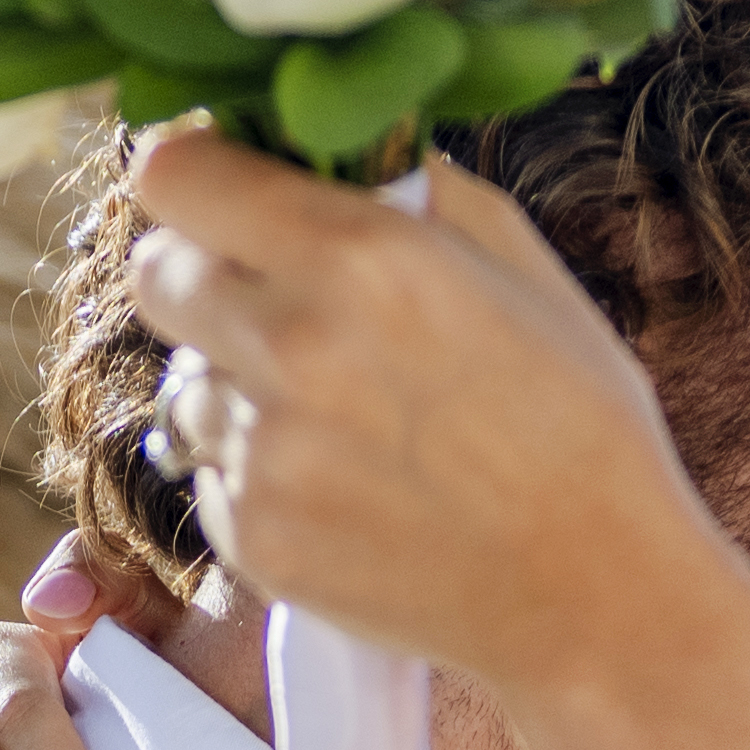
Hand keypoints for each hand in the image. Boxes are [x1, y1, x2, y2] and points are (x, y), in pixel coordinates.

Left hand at [113, 131, 731, 721]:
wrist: (595, 595)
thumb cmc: (580, 423)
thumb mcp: (528, 268)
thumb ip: (420, 193)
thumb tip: (347, 154)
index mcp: (361, 257)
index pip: (174, 177)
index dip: (192, 175)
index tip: (221, 189)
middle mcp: (293, 347)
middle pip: (155, 274)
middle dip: (200, 271)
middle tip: (274, 298)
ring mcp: (263, 453)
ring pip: (185, 382)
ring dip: (237, 383)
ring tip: (342, 416)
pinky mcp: (253, 538)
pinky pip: (210, 472)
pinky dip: (257, 471)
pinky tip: (347, 485)